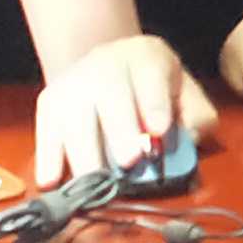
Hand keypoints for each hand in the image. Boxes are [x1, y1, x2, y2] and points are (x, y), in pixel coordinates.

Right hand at [32, 31, 216, 187]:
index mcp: (145, 57)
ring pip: (74, 116)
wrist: (107, 65)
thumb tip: (188, 139)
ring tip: (95, 185)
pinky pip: (46, 131)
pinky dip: (47, 158)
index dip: (154, 103)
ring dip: (84, 152)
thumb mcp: (184, 92)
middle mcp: (105, 64)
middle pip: (109, 95)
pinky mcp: (49, 103)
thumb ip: (196, 116)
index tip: (159, 130)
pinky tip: (51, 182)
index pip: (150, 77)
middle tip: (129, 162)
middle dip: (119, 129)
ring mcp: (73, 83)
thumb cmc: (153, 89)